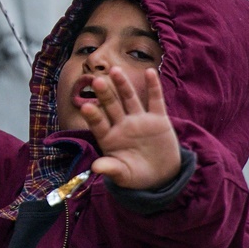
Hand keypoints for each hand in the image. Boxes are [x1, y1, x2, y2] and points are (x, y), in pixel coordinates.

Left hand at [79, 66, 181, 190]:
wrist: (162, 176)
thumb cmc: (137, 176)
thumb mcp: (123, 175)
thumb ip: (111, 169)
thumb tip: (95, 167)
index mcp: (109, 138)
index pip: (99, 124)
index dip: (93, 115)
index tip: (86, 106)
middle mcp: (122, 125)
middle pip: (111, 106)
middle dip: (105, 94)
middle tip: (96, 81)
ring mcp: (139, 120)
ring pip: (129, 99)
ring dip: (123, 85)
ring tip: (115, 70)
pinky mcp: (158, 119)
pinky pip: (155, 100)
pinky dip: (153, 87)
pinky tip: (149, 72)